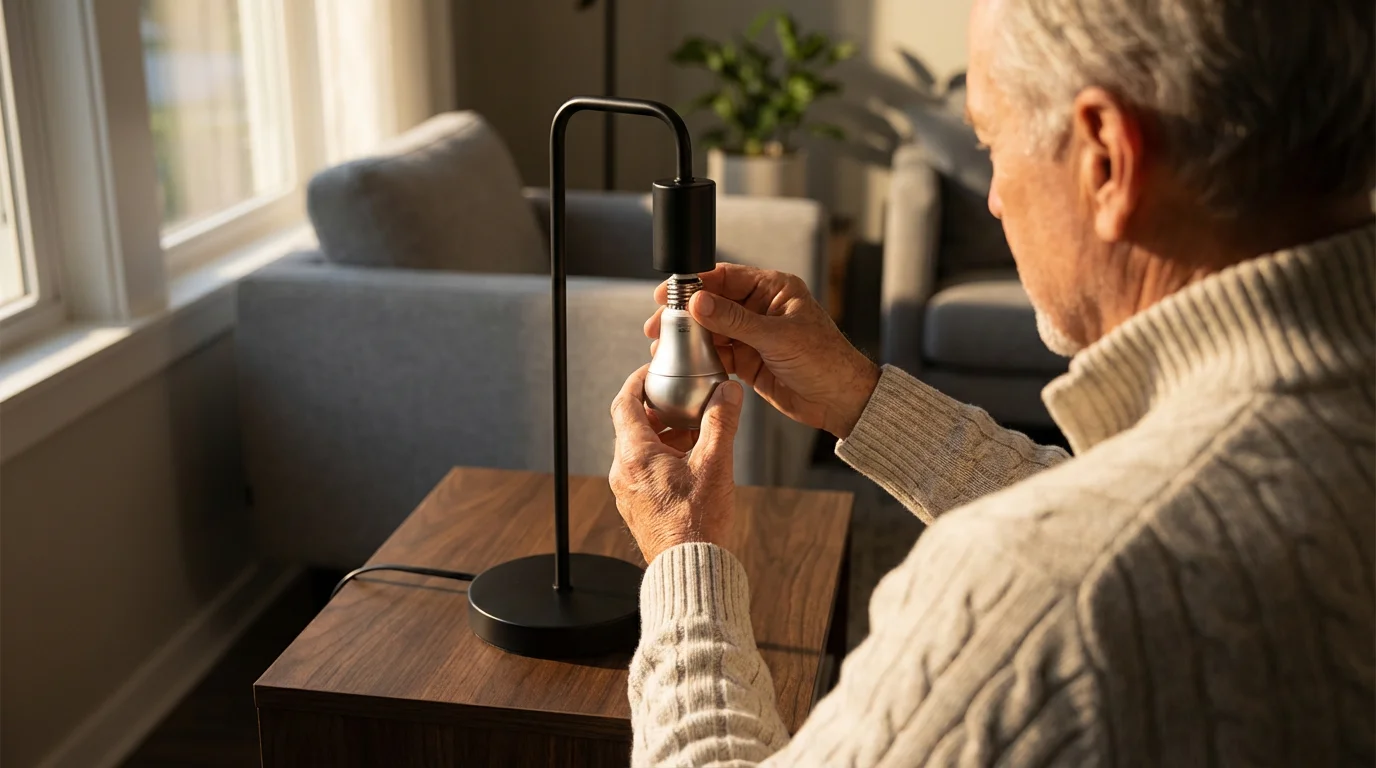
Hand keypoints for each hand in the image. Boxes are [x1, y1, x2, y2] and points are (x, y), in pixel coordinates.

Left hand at [609, 364, 742, 563]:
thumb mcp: (715, 464)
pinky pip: (645, 471)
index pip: (624, 403)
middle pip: (633, 426)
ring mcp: (628, 492)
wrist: (690, 568)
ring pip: (641, 450)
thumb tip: (728, 392)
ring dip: (664, 435)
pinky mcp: (638, 507)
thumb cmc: (697, 523)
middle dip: (659, 409)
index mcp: (635, 456)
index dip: (637, 382)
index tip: (652, 372)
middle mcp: (624, 472)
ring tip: (695, 431)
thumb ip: (721, 422)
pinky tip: (692, 462)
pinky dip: (664, 457)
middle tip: (683, 399)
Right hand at [646, 264, 879, 438]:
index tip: (669, 293)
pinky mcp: (748, 360)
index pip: (726, 277)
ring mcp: (753, 335)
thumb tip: (699, 302)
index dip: (695, 283)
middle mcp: (761, 309)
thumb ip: (735, 320)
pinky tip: (683, 364)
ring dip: (689, 339)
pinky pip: (718, 355)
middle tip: (658, 325)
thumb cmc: (825, 361)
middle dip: (684, 314)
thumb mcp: (778, 337)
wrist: (840, 401)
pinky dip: (700, 359)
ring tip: (663, 347)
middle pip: (712, 304)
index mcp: (773, 290)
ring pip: (712, 331)